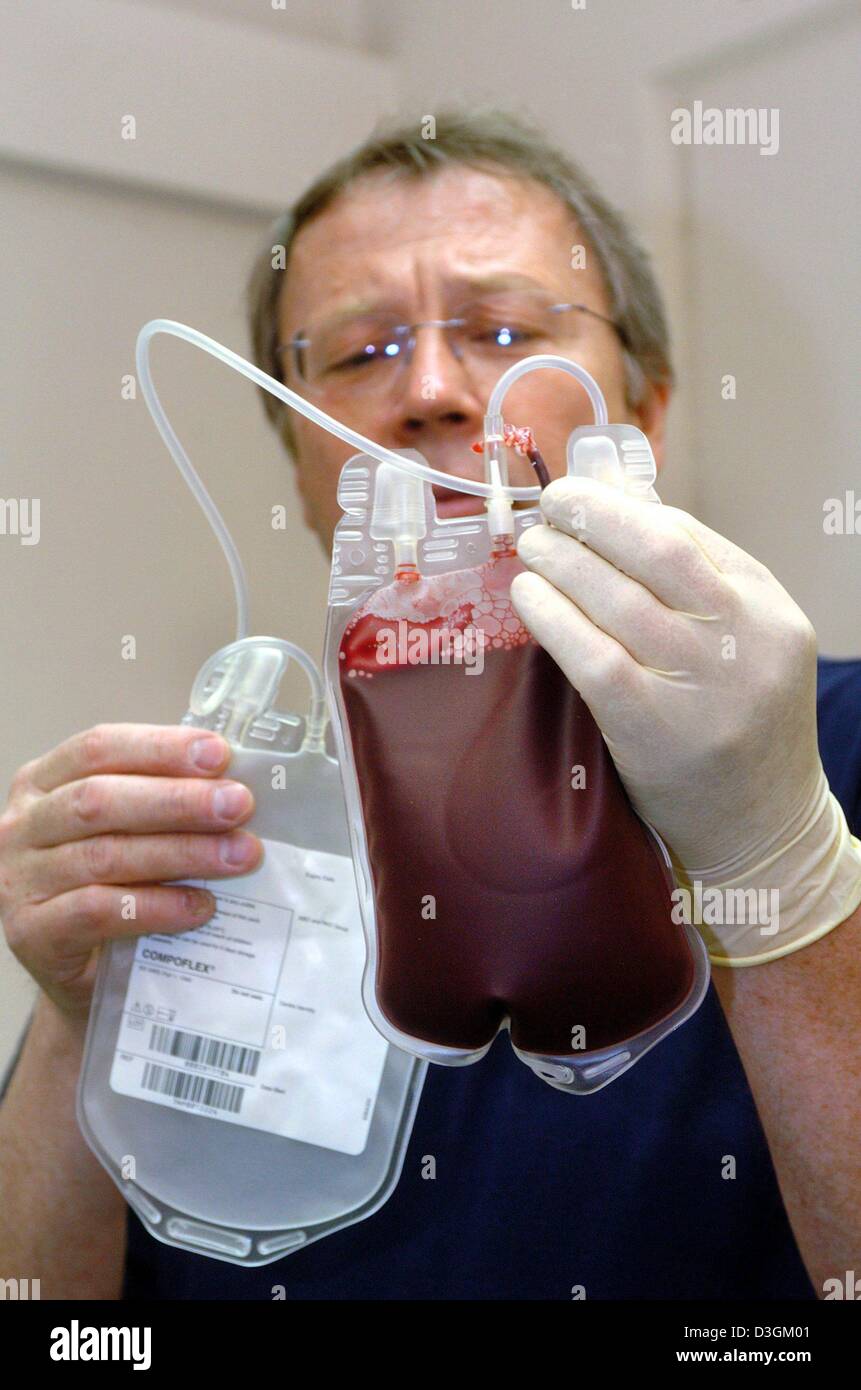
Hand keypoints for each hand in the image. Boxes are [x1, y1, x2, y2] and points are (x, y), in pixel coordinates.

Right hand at [0, 724, 261, 1018]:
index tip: (219, 753)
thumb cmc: (111, 885)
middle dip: (178, 800)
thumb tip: (234, 784)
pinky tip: (201, 905)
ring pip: (105, 855)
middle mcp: (24, 825)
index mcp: (43, 782)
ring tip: (239, 856)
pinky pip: (99, 912)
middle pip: (99, 800)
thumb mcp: (127, 831)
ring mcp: (21, 880)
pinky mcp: (32, 934)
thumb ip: (162, 803)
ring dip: (182, 852)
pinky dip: (157, 906)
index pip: (98, 749)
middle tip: (239, 804)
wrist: (82, 975)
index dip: (159, 747)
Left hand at [511, 477, 860, 964]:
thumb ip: (693, 581)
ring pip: (620, 598)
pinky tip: (527, 598)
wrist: (762, 830)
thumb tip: (618, 500)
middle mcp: (745, 643)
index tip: (582, 494)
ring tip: (532, 548)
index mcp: (771, 613)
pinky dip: (554, 617)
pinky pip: (593, 655)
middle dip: (594, 517)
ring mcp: (703, 688)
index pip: (690, 537)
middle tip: (550, 506)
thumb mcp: (742, 647)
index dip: (625, 507)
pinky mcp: (655, 729)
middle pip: (658, 553)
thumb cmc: (737, 727)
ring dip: (564, 562)